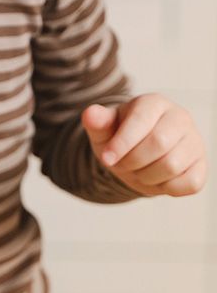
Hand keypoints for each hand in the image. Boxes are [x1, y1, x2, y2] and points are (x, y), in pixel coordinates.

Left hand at [81, 94, 206, 196]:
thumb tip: (90, 114)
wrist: (135, 155)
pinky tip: (156, 178)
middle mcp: (180, 117)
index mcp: (154, 103)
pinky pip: (189, 183)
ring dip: (146, 176)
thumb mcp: (104, 132)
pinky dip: (166, 188)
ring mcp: (195, 141)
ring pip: (172, 165)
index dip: (121, 144)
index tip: (107, 159)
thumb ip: (98, 123)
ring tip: (138, 170)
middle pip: (158, 144)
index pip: (141, 120)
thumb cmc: (119, 139)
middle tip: (123, 164)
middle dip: (132, 161)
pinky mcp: (201, 165)